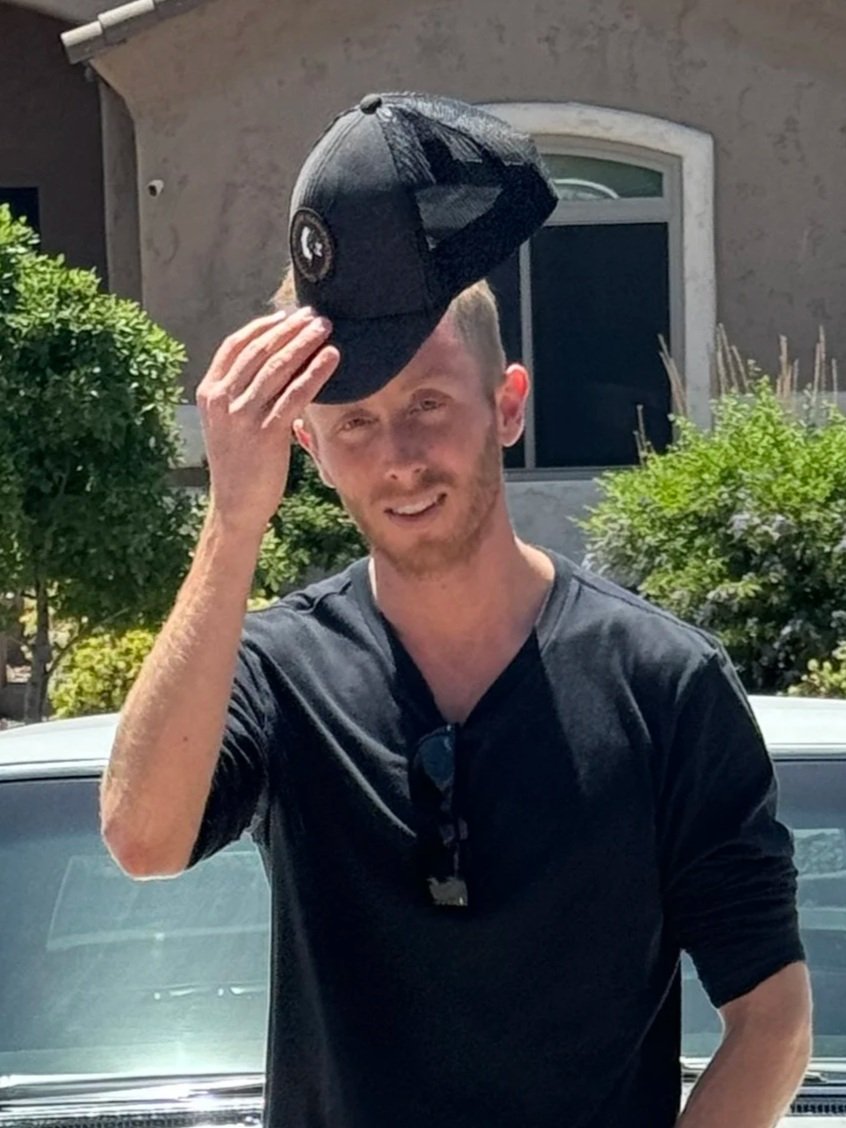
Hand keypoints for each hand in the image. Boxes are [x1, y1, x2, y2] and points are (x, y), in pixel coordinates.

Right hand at [196, 306, 338, 536]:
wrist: (236, 504)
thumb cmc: (239, 463)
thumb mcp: (229, 422)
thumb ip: (242, 392)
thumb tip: (273, 362)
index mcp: (210, 392)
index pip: (235, 345)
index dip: (263, 326)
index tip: (287, 315)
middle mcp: (222, 399)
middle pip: (259, 350)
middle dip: (289, 328)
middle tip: (315, 315)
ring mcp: (242, 415)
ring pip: (277, 367)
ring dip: (304, 342)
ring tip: (325, 328)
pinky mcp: (265, 432)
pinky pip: (294, 394)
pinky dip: (315, 372)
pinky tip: (332, 358)